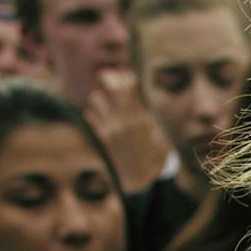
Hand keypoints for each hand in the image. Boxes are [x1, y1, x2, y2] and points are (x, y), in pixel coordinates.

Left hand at [85, 67, 169, 187]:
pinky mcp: (102, 136)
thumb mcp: (159, 136)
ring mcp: (111, 128)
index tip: (124, 71)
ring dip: (100, 98)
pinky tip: (97, 116)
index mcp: (141, 120)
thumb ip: (148, 118)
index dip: (126, 77)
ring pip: (97, 99)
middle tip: (105, 74)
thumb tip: (137, 99)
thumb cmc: (154, 157)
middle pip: (113, 89)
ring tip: (105, 102)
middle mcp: (124, 121)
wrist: (138, 180)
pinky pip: (91, 115)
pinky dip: (93, 113)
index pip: (130, 89)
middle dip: (109, 78)